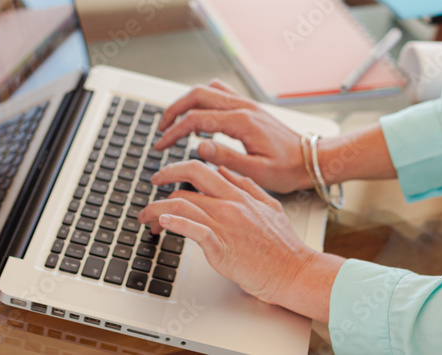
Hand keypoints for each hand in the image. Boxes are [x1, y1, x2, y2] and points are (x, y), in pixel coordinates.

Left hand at [138, 160, 340, 319]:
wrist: (294, 271)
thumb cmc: (284, 246)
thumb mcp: (270, 206)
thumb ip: (248, 186)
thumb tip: (225, 172)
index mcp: (239, 194)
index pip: (201, 170)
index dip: (175, 169)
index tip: (162, 176)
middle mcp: (230, 205)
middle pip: (186, 185)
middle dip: (161, 184)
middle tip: (148, 194)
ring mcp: (225, 224)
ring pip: (182, 206)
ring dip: (157, 211)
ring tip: (147, 220)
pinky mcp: (221, 247)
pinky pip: (193, 229)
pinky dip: (174, 224)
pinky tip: (162, 224)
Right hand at [154, 80, 310, 193]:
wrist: (310, 159)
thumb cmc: (287, 168)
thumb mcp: (257, 171)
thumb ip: (226, 158)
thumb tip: (198, 147)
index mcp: (241, 121)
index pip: (196, 119)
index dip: (173, 132)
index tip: (160, 147)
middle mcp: (242, 107)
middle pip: (196, 95)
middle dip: (173, 111)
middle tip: (160, 130)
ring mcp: (246, 104)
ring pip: (207, 91)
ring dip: (186, 103)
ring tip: (174, 123)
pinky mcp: (249, 107)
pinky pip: (220, 92)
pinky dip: (203, 101)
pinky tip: (199, 117)